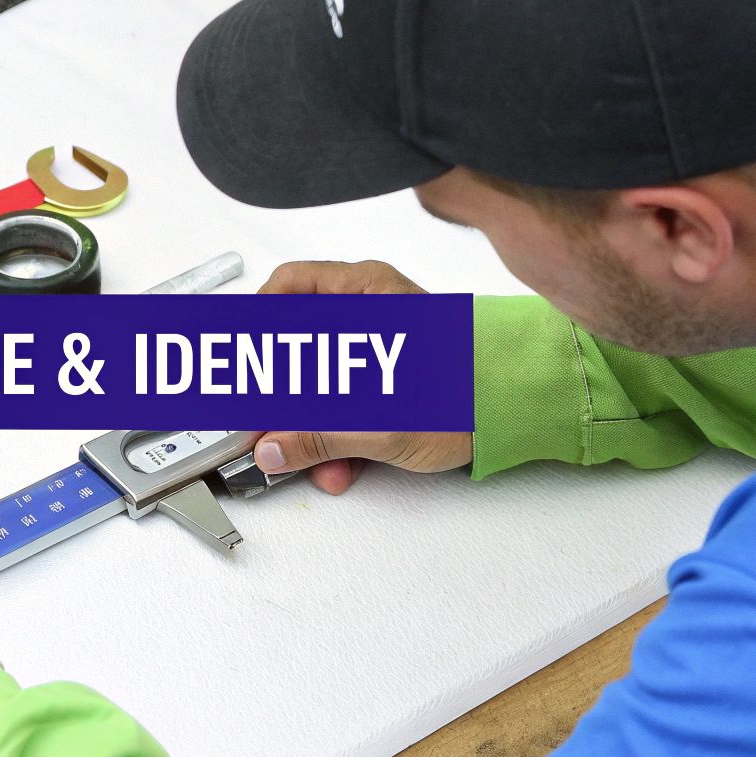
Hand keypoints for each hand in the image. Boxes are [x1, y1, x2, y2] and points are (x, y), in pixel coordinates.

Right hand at [255, 260, 473, 492]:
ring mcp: (375, 347)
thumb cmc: (470, 390)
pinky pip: (343, 403)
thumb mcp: (380, 419)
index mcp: (363, 291)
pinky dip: (335, 435)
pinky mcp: (386, 380)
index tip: (236, 366)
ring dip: (306, 426)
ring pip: (317, 381)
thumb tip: (271, 446)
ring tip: (305, 461)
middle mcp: (366, 312)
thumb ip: (318, 434)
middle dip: (279, 398)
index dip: (252, 328)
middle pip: (295, 344)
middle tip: (261, 426)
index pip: (283, 290)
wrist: (520, 411)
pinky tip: (336, 467)